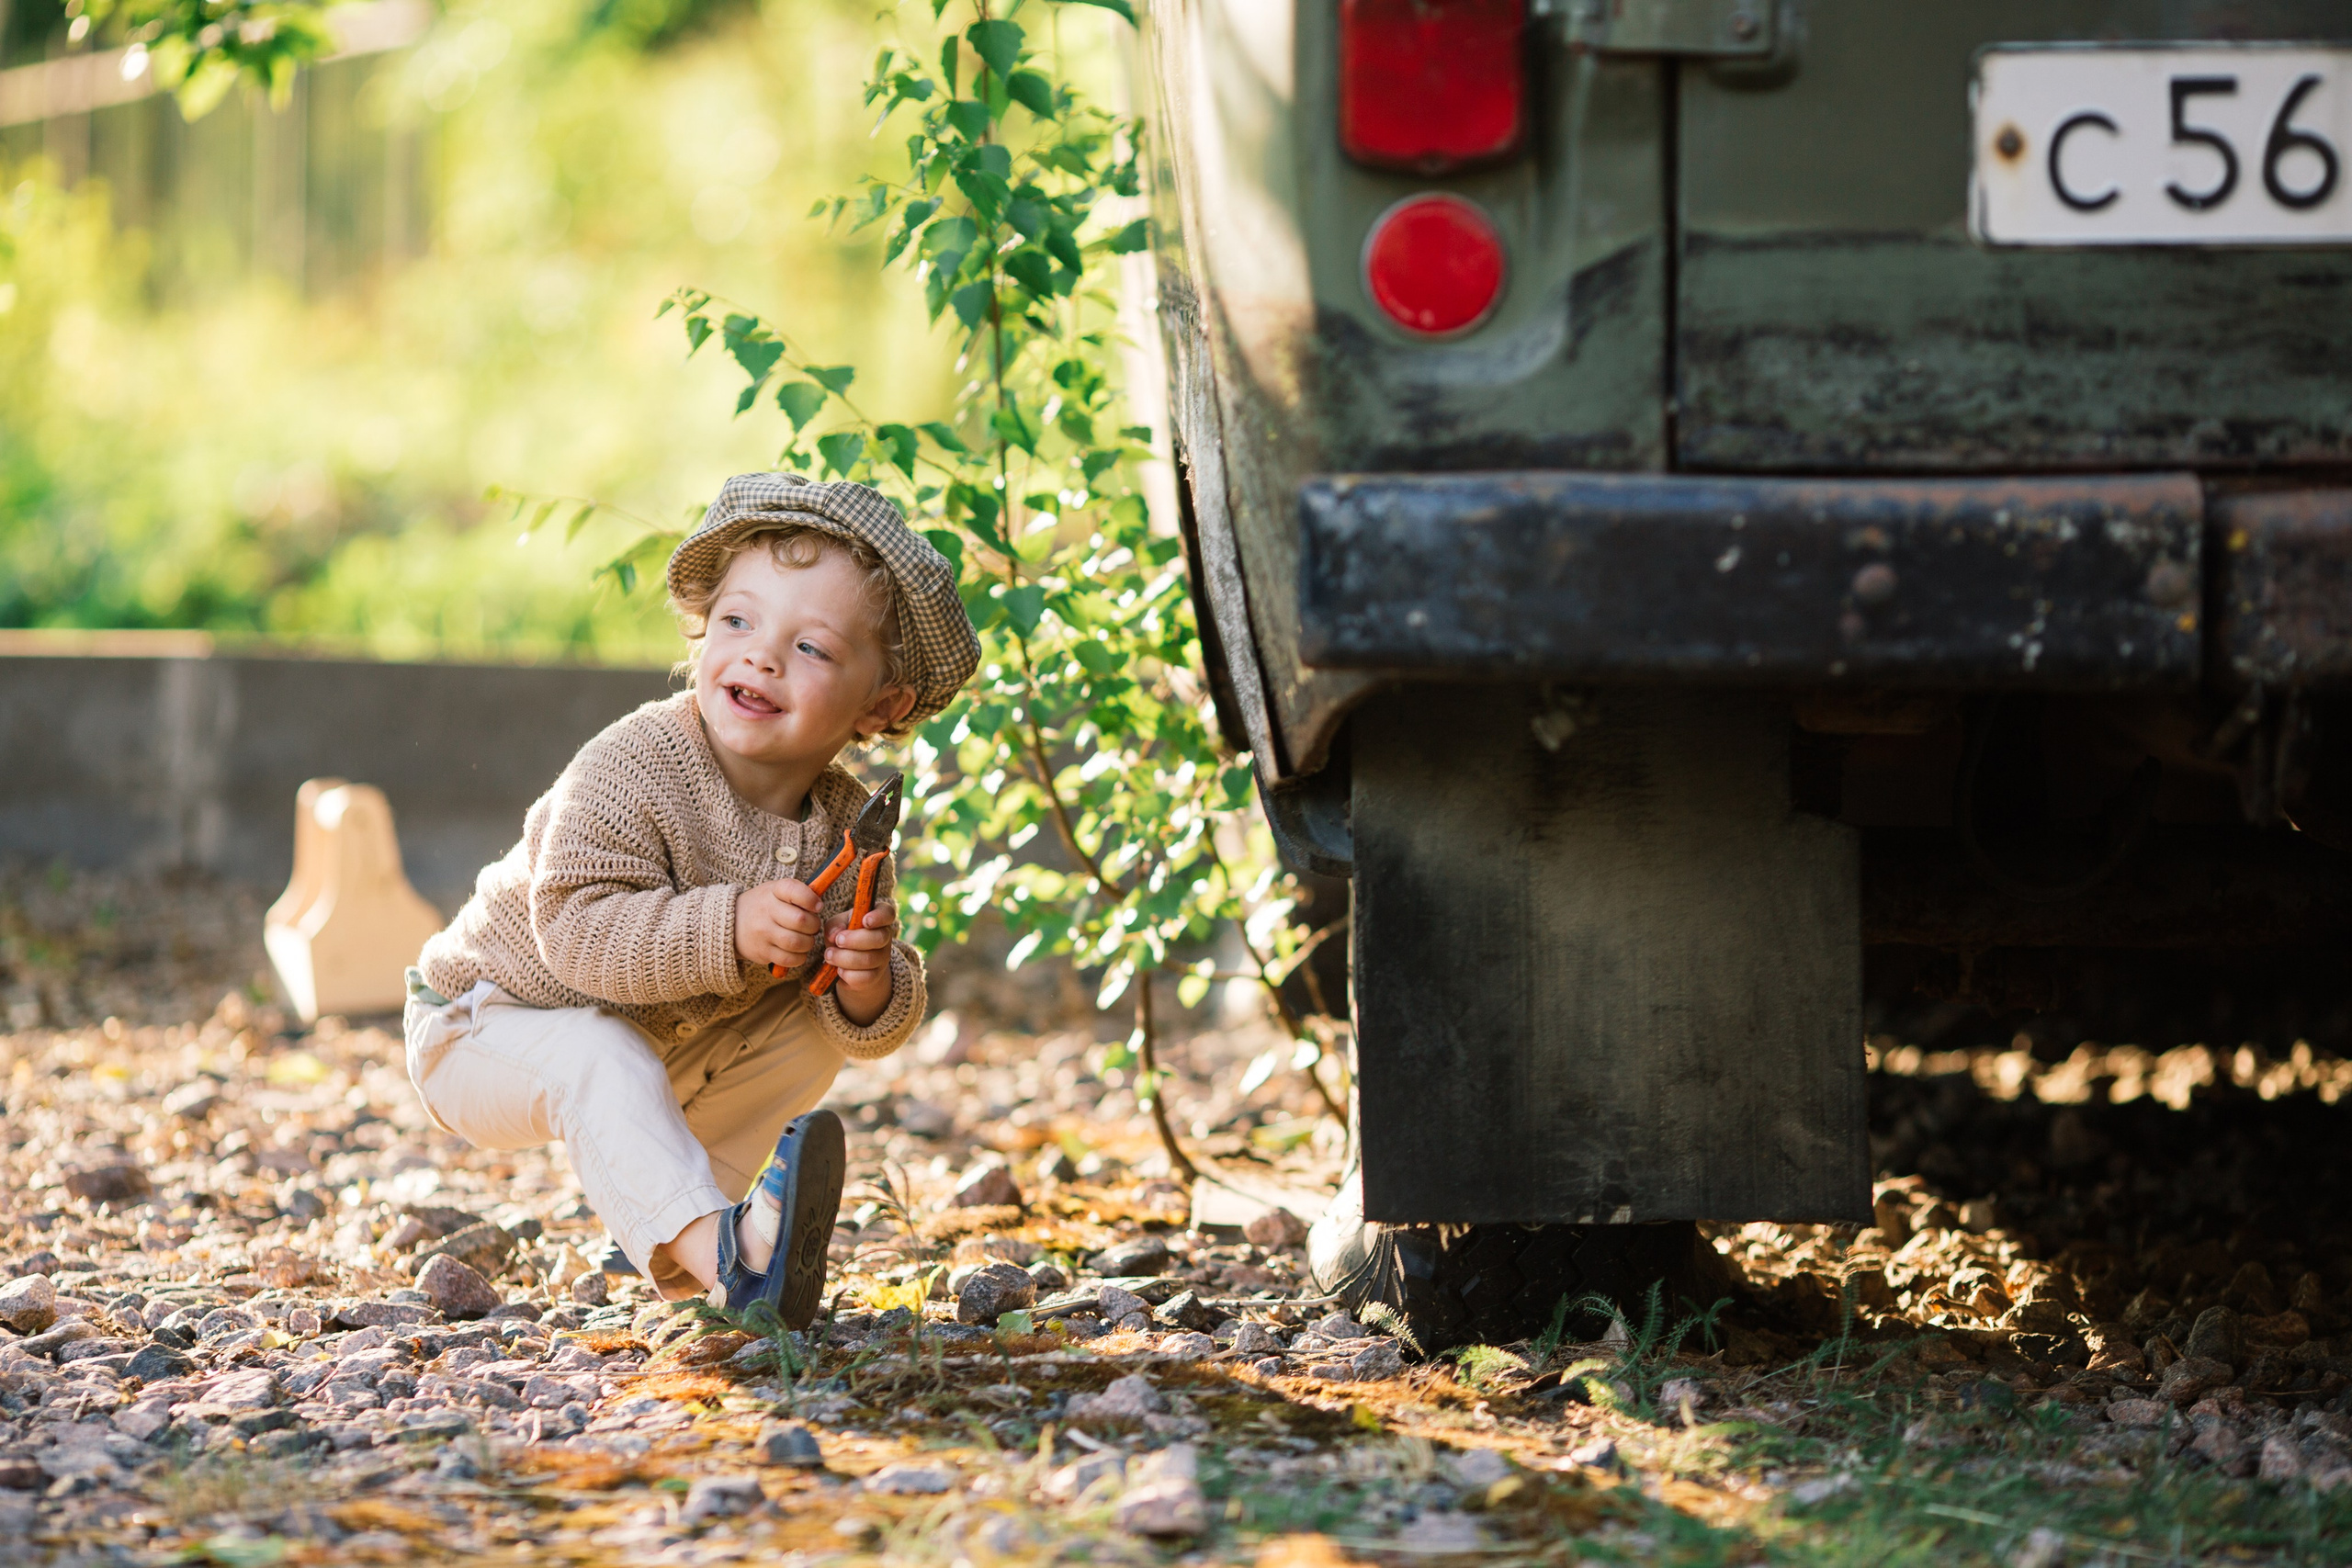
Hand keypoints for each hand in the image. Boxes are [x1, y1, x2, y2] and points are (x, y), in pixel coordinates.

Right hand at [735, 880, 821, 971]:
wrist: (731, 922)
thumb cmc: (763, 906)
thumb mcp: (775, 891)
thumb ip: (797, 894)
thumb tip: (819, 906)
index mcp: (773, 891)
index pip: (794, 891)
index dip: (811, 899)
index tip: (817, 906)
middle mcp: (766, 911)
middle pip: (801, 921)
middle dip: (814, 925)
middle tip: (812, 926)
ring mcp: (763, 933)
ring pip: (797, 942)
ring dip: (809, 943)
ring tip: (806, 939)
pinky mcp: (762, 952)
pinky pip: (790, 959)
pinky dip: (800, 957)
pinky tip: (797, 951)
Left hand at [823, 899, 897, 1024]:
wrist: (847, 961)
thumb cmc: (843, 935)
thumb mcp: (837, 925)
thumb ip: (835, 925)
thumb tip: (836, 935)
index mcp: (878, 918)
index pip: (887, 913)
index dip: (879, 917)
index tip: (865, 921)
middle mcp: (885, 937)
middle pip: (879, 938)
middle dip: (854, 940)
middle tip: (838, 940)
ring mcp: (882, 958)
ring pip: (869, 960)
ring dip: (844, 958)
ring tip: (829, 955)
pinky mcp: (875, 976)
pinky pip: (864, 977)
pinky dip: (847, 974)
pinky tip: (838, 969)